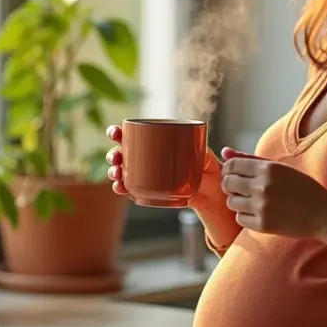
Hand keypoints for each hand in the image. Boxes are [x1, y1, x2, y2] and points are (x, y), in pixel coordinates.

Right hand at [104, 124, 221, 199]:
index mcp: (156, 143)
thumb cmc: (207, 167)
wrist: (212, 193)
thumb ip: (200, 147)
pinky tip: (121, 188)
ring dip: (114, 172)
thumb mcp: (206, 155)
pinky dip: (122, 188)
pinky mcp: (148, 191)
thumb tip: (194, 140)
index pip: (132, 134)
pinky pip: (130, 189)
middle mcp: (147, 158)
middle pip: (122, 153)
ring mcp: (145, 175)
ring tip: (118, 174)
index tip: (115, 133)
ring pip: (121, 171)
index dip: (117, 133)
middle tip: (117, 158)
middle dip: (114, 154)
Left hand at [219, 150, 326, 240]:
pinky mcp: (263, 225)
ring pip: (231, 202)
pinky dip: (245, 216)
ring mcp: (262, 206)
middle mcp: (262, 186)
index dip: (228, 170)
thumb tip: (224, 151)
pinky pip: (239, 218)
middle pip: (227, 183)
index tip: (233, 174)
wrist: (324, 214)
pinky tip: (258, 213)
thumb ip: (250, 159)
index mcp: (268, 168)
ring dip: (237, 201)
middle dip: (230, 185)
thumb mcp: (280, 168)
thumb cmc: (302, 188)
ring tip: (252, 201)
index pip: (231, 165)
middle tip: (240, 188)